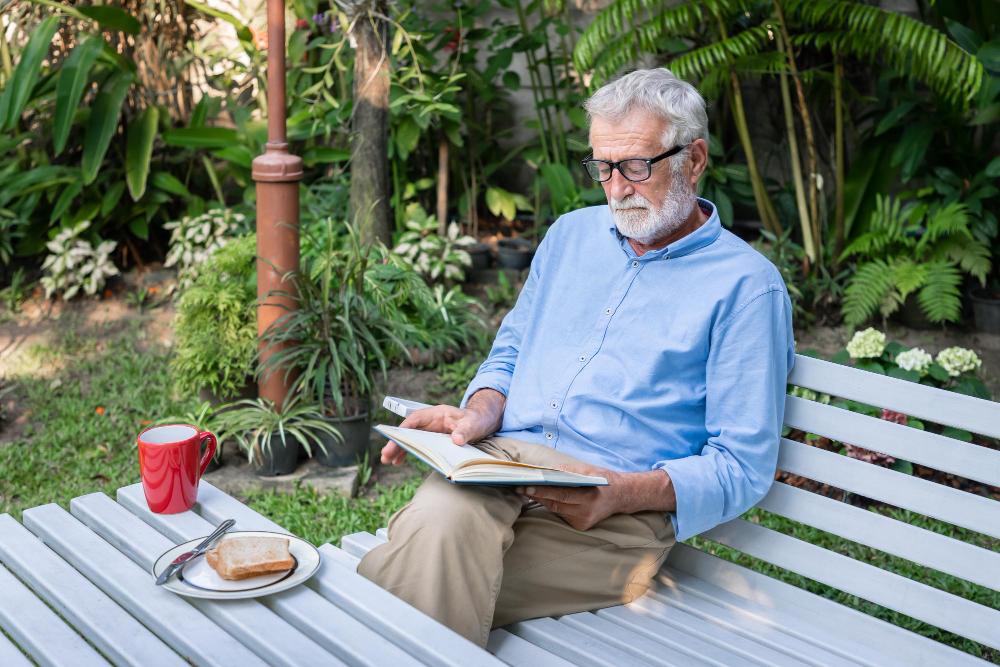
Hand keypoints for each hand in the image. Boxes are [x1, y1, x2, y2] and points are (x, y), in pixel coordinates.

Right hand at [380, 394, 503, 464]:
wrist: (482, 421)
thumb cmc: (476, 420)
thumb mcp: (473, 424)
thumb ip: (465, 431)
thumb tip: (456, 440)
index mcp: (436, 414)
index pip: (415, 420)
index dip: (403, 430)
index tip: (393, 439)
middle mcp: (430, 421)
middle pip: (409, 431)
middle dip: (396, 442)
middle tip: (385, 455)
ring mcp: (430, 430)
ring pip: (410, 438)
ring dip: (399, 448)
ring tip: (388, 460)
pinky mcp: (432, 438)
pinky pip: (417, 444)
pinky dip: (408, 452)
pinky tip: (399, 461)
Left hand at [517, 463, 626, 530]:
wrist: (622, 496)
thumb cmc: (603, 480)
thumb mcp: (589, 470)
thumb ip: (569, 470)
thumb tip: (546, 471)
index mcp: (589, 497)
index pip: (560, 495)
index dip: (542, 491)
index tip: (525, 486)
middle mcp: (586, 512)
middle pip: (555, 504)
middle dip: (536, 495)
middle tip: (519, 487)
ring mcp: (583, 522)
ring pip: (556, 510)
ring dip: (542, 500)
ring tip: (527, 490)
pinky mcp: (581, 526)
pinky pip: (561, 514)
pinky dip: (552, 505)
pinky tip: (542, 497)